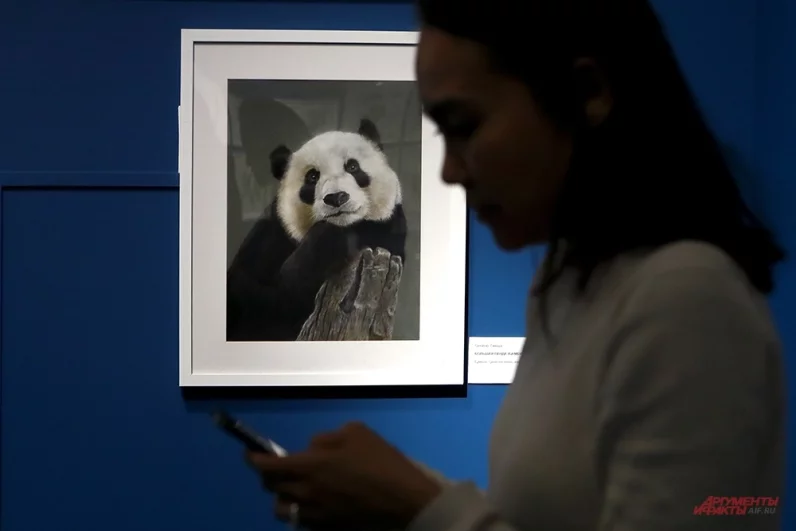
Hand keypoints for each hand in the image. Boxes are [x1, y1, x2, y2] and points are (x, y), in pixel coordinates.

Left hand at [245, 422, 442, 530]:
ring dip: (282, 498)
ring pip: (282, 510)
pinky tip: (314, 505)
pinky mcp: (326, 530)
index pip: (268, 466)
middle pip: (271, 489)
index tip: (250, 454)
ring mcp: (315, 515)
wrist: (405, 501)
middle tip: (278, 468)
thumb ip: (326, 438)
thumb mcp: (356, 432)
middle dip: (269, 476)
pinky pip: (301, 523)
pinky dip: (300, 513)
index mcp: (310, 466)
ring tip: (294, 490)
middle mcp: (306, 492)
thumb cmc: (382, 461)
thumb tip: (312, 448)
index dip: (254, 459)